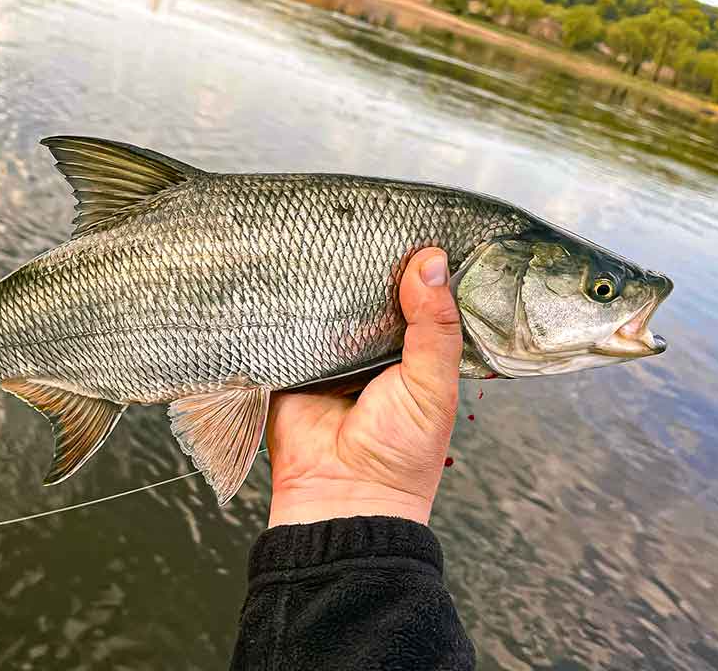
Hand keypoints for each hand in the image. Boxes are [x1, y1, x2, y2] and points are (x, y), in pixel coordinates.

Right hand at [266, 248, 462, 526]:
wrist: (342, 498)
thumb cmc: (401, 453)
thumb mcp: (434, 385)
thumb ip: (435, 326)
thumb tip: (431, 263)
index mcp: (409, 351)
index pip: (412, 295)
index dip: (413, 264)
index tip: (411, 222)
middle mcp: (366, 348)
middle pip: (364, 294)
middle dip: (363, 266)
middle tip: (360, 219)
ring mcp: (324, 354)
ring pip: (323, 305)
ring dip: (322, 281)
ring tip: (321, 233)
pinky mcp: (285, 364)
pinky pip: (282, 327)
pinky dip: (282, 307)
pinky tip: (284, 272)